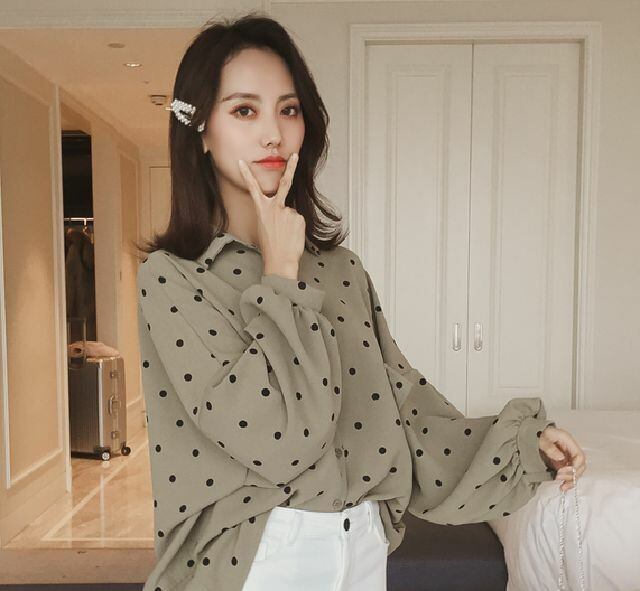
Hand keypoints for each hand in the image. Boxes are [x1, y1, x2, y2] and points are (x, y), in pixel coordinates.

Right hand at [238, 153, 304, 272]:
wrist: (280, 261)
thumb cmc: (270, 248)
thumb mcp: (264, 227)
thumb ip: (272, 214)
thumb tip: (284, 210)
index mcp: (261, 210)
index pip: (253, 188)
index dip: (247, 174)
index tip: (242, 162)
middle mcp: (274, 207)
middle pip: (285, 183)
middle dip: (291, 167)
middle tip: (295, 155)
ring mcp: (288, 211)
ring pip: (292, 212)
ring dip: (290, 222)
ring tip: (286, 236)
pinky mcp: (299, 218)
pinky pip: (299, 219)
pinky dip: (297, 227)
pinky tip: (292, 236)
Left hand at [538, 425, 586, 491]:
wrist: (537, 434)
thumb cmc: (541, 434)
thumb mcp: (543, 438)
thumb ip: (550, 447)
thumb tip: (561, 458)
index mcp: (568, 441)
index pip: (579, 456)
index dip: (575, 466)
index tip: (564, 471)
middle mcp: (571, 450)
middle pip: (580, 466)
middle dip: (572, 475)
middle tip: (559, 477)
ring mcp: (569, 457)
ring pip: (577, 471)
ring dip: (571, 480)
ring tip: (563, 486)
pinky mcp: (565, 463)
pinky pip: (570, 473)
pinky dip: (568, 480)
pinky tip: (563, 485)